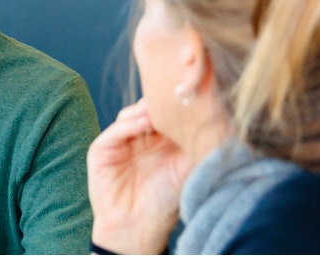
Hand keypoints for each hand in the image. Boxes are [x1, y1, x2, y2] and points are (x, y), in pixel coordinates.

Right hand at [87, 101, 191, 253]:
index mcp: (161, 141)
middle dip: (160, 102)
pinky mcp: (102, 150)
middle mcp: (140, 138)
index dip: (178, 104)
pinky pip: (115, 131)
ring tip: (161, 109)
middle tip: (176, 93)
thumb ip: (195, 144)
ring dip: (145, 110)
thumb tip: (217, 121)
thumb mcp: (187, 169)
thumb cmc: (165, 202)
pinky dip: (128, 124)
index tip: (192, 94)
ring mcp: (120, 142)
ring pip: (130, 115)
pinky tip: (144, 123)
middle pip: (147, 109)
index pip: (168, 114)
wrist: (138, 226)